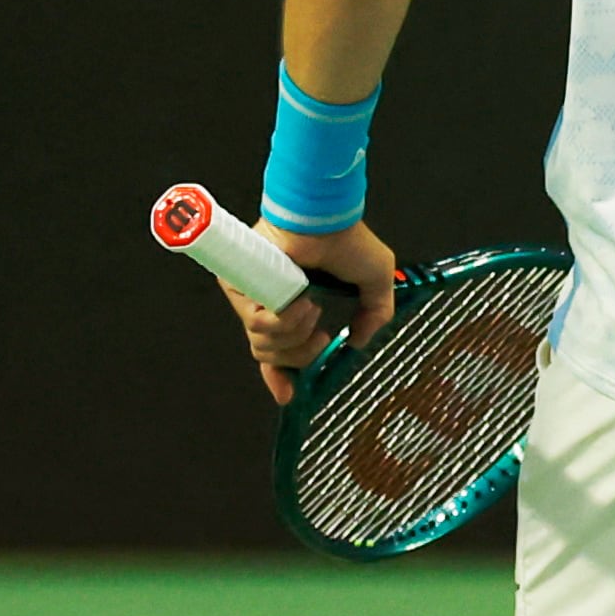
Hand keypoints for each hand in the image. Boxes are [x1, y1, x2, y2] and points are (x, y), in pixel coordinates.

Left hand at [237, 218, 400, 401]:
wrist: (325, 219)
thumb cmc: (348, 240)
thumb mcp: (376, 283)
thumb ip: (375, 315)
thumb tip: (359, 343)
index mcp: (292, 307)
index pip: (277, 351)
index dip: (281, 377)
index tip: (290, 396)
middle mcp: (269, 304)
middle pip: (271, 356)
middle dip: (301, 355)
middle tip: (321, 336)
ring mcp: (251, 297)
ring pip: (263, 346)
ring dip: (295, 333)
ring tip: (311, 306)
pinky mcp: (238, 288)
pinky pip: (259, 327)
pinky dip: (285, 320)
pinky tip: (301, 300)